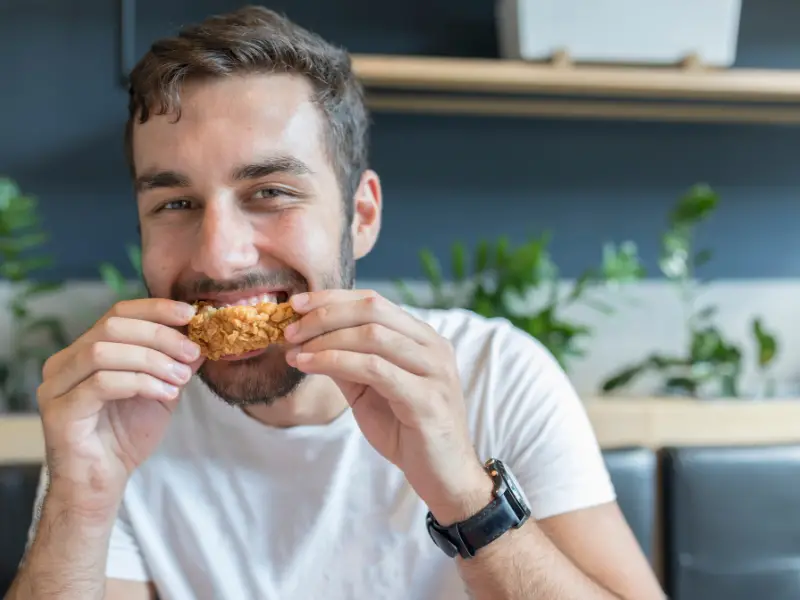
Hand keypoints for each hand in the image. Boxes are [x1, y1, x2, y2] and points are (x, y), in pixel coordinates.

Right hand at [37, 299, 203, 517]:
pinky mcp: (60, 411)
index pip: (118, 312)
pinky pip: (102, 383)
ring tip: (181, 379)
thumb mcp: (160, 390)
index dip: (156, 308)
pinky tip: (165, 395)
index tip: (191, 314)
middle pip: (112, 326)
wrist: (102, 482)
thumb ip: (175, 362)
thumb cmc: (127, 435)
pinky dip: (141, 383)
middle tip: (193, 352)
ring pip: (104, 351)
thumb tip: (202, 334)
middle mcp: (65, 362)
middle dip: (160, 335)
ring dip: (152, 360)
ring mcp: (57, 386)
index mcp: (85, 350)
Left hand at [284, 290, 492, 523]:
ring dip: (326, 339)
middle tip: (290, 328)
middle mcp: (433, 347)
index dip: (332, 298)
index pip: (374, 301)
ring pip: (373, 336)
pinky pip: (375, 369)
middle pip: (373, 310)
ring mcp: (434, 371)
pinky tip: (310, 365)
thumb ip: (346, 363)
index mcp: (422, 338)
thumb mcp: (369, 391)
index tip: (295, 304)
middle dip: (325, 314)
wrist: (443, 477)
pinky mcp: (427, 399)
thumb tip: (306, 338)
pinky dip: (336, 362)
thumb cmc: (408, 432)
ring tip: (295, 350)